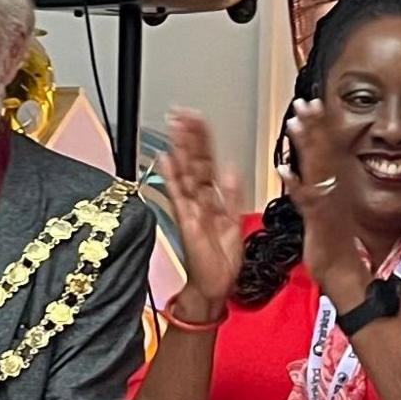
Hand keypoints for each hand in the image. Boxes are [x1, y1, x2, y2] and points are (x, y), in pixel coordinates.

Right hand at [160, 108, 245, 318]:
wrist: (214, 287)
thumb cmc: (221, 262)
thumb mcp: (235, 221)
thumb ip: (232, 194)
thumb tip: (230, 169)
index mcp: (213, 199)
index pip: (207, 162)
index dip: (203, 140)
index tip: (197, 120)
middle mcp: (199, 201)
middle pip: (193, 161)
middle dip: (188, 136)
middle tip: (182, 112)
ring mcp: (190, 208)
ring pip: (185, 171)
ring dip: (179, 148)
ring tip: (174, 125)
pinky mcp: (186, 219)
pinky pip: (179, 194)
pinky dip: (172, 176)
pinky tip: (165, 159)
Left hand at [280, 98, 367, 291]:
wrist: (346, 272)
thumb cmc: (337, 244)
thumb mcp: (328, 209)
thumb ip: (319, 188)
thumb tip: (311, 171)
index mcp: (334, 186)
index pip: (328, 149)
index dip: (320, 125)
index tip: (313, 103)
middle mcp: (333, 191)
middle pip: (323, 152)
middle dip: (314, 125)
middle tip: (305, 101)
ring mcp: (327, 204)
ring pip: (315, 169)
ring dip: (305, 145)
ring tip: (294, 123)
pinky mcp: (319, 221)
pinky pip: (306, 199)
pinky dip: (295, 184)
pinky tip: (284, 169)